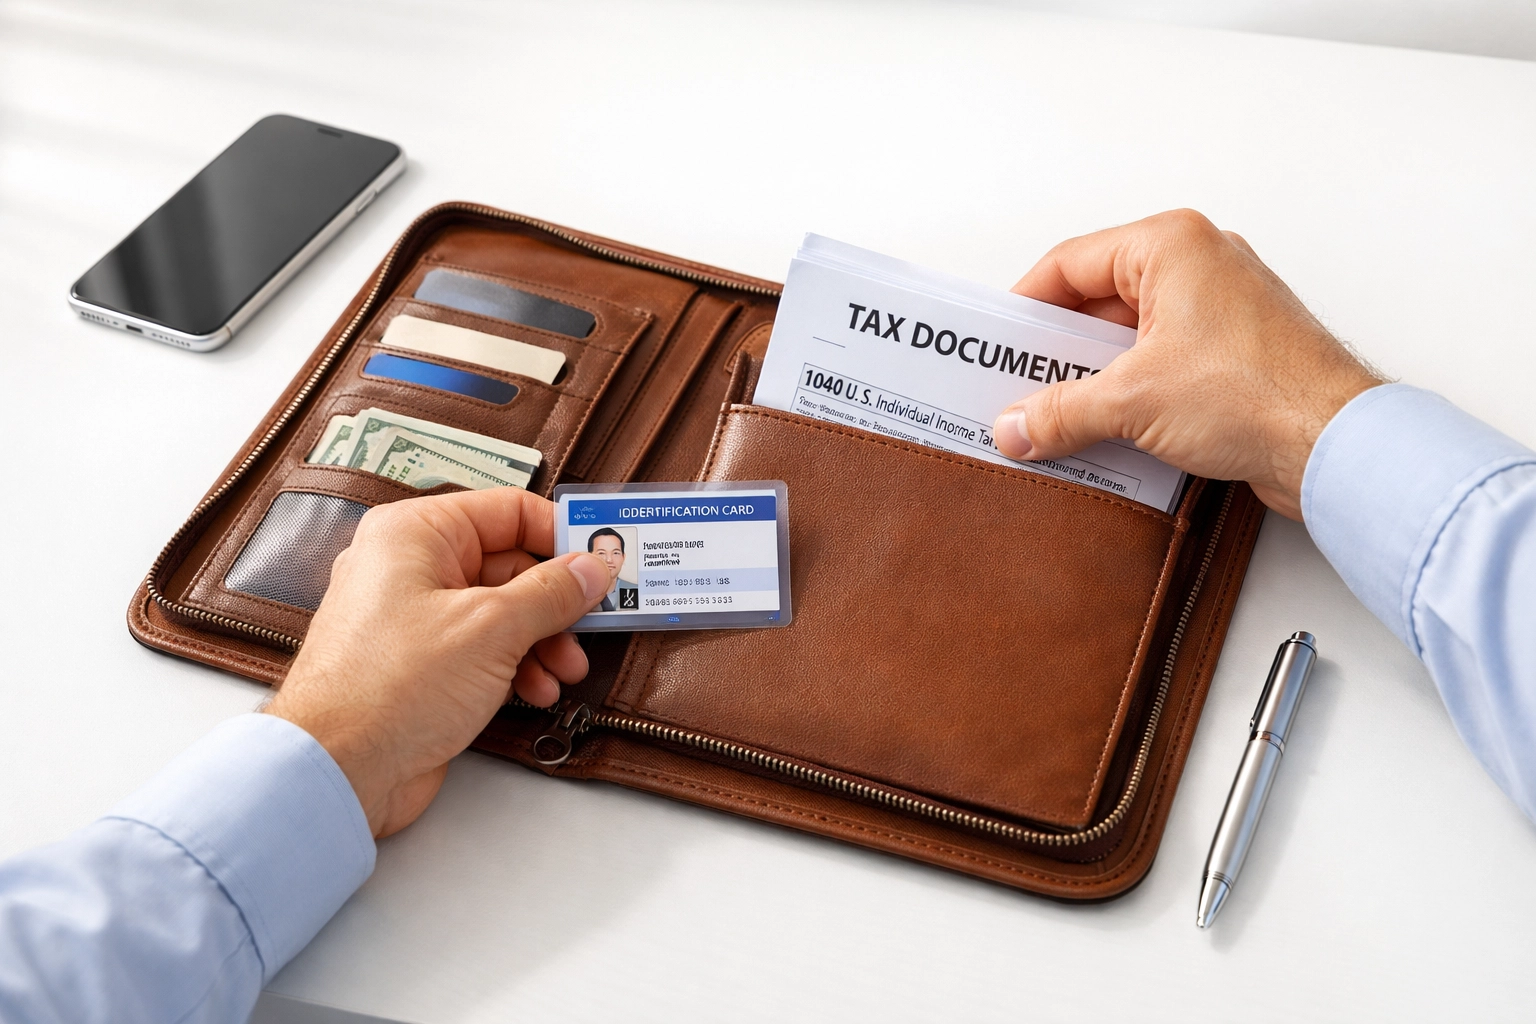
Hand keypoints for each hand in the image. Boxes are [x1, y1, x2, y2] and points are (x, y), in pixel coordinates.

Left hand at [264, 488, 610, 836]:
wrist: (337, 770)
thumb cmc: (390, 687)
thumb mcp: (492, 628)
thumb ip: (552, 592)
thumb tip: (592, 567)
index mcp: (416, 533)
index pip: (508, 511)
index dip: (561, 535)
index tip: (604, 562)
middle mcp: (411, 567)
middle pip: (510, 564)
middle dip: (557, 602)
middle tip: (594, 624)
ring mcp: (414, 618)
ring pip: (501, 612)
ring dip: (543, 640)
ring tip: (566, 670)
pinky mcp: (421, 665)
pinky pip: (483, 649)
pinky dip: (516, 666)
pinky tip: (537, 691)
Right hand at [992, 210, 1383, 518]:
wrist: (1339, 446)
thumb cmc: (1261, 393)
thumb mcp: (1132, 400)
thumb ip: (1060, 411)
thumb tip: (1016, 425)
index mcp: (1171, 246)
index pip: (1069, 263)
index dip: (1025, 307)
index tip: (996, 345)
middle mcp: (1197, 266)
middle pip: (1096, 301)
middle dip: (1055, 351)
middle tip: (1015, 387)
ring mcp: (1216, 311)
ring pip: (1126, 337)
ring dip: (1089, 379)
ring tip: (1051, 417)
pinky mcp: (1230, 355)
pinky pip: (1157, 365)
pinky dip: (1125, 395)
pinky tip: (1099, 431)